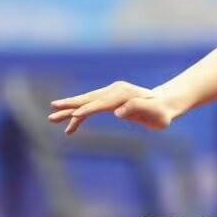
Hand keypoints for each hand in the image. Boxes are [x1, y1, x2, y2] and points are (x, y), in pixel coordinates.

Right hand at [49, 81, 176, 134]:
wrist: (164, 105)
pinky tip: (70, 126)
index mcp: (122, 93)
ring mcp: (110, 94)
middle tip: (53, 109)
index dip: (88, 110)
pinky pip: (91, 108)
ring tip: (52, 117)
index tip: (74, 116)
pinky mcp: (109, 101)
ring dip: (70, 110)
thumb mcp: (154, 112)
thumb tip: (118, 112)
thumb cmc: (161, 112)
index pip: (101, 103)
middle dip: (70, 106)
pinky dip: (80, 115)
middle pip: (88, 99)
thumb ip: (138, 109)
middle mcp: (114, 91)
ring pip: (86, 103)